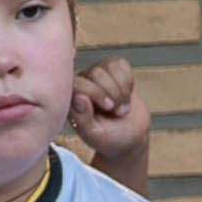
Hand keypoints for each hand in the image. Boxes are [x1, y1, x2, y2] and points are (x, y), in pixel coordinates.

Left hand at [68, 57, 150, 171]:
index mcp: (70, 99)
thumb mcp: (94, 134)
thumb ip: (83, 119)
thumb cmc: (109, 138)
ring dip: (122, 88)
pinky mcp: (112, 70)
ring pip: (110, 66)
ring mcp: (96, 75)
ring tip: (122, 106)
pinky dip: (129, 81)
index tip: (109, 108)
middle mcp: (81, 83)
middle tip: (117, 111)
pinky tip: (126, 94)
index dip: (96, 93)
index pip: (78, 83)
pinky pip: (121, 64)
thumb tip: (78, 97)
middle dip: (113, 92)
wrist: (130, 136)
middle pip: (96, 72)